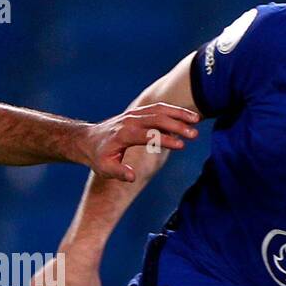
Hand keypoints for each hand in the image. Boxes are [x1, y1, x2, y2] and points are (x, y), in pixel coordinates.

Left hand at [81, 103, 199, 180]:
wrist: (88, 140)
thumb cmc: (98, 157)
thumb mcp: (104, 168)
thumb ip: (119, 172)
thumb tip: (132, 176)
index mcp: (123, 134)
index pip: (147, 135)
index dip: (165, 140)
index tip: (182, 146)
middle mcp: (130, 120)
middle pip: (157, 118)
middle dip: (177, 125)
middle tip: (195, 134)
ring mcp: (134, 114)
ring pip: (159, 109)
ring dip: (178, 113)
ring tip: (197, 120)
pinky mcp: (138, 112)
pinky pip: (158, 108)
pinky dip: (173, 110)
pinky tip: (187, 116)